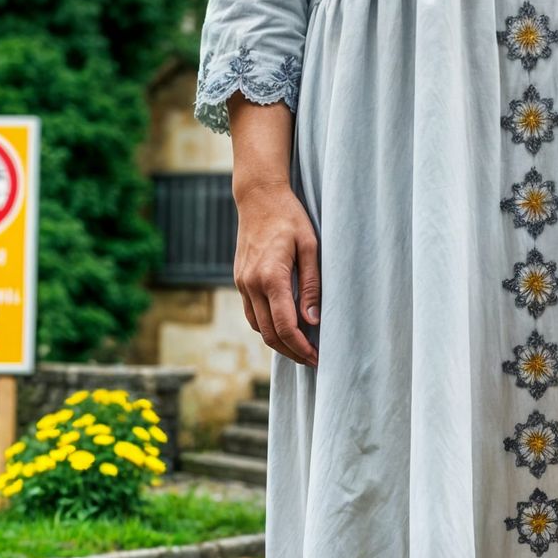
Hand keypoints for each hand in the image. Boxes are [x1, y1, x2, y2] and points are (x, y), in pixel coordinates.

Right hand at [234, 181, 319, 366]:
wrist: (258, 198)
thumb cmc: (289, 218)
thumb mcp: (310, 247)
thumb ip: (311, 285)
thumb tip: (313, 320)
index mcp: (271, 277)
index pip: (285, 326)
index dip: (302, 348)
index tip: (318, 358)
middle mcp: (251, 284)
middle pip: (269, 334)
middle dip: (292, 352)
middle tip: (313, 360)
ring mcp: (242, 283)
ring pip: (258, 327)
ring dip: (278, 343)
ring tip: (301, 348)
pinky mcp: (239, 280)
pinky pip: (251, 314)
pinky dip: (266, 327)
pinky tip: (283, 327)